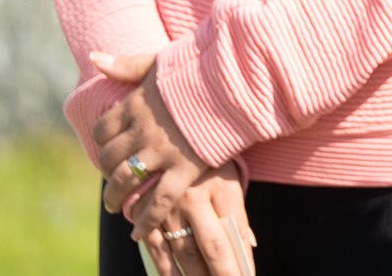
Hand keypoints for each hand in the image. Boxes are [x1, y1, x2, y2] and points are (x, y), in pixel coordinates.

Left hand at [90, 51, 209, 243]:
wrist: (239, 79)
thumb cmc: (202, 67)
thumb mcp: (160, 61)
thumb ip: (126, 65)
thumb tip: (94, 57)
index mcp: (136, 104)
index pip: (102, 130)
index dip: (101, 142)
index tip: (108, 149)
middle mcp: (143, 129)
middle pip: (109, 158)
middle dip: (106, 173)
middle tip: (111, 182)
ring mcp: (163, 150)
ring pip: (126, 180)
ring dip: (115, 198)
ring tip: (116, 207)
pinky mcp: (186, 167)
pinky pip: (158, 200)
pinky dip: (145, 219)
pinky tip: (138, 230)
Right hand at [140, 165, 256, 275]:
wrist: (163, 130)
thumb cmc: (204, 157)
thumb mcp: (228, 175)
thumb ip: (236, 211)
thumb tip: (249, 244)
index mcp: (219, 186)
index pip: (233, 234)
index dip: (240, 262)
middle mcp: (193, 198)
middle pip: (209, 248)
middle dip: (221, 274)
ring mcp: (166, 206)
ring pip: (182, 252)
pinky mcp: (143, 211)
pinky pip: (155, 247)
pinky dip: (164, 269)